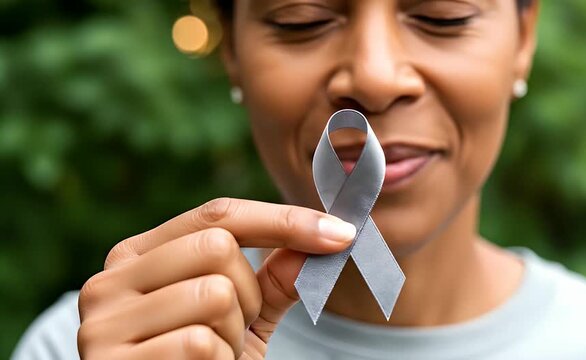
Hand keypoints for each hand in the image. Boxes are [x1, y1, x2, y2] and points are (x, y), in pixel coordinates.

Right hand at [77, 198, 355, 358]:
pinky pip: (200, 343)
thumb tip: (326, 236)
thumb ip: (273, 278)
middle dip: (247, 294)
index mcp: (138, 256)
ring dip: (233, 335)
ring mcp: (103, 321)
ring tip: (210, 357)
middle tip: (231, 331)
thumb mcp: (242, 319)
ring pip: (214, 294)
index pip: (218, 215)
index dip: (284, 220)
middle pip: (217, 246)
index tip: (341, 234)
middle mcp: (110, 279)